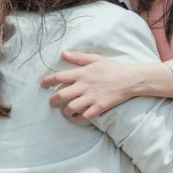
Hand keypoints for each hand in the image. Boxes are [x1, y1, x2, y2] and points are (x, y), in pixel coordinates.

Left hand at [41, 51, 172, 121]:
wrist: (130, 79)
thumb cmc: (112, 68)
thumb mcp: (95, 59)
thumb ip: (78, 57)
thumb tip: (63, 53)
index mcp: (82, 73)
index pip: (59, 77)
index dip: (48, 81)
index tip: (43, 84)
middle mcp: (84, 86)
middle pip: (61, 96)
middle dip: (53, 100)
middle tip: (52, 101)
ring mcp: (92, 98)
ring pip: (70, 108)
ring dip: (65, 111)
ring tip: (65, 111)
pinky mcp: (99, 107)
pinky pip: (84, 116)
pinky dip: (78, 118)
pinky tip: (77, 116)